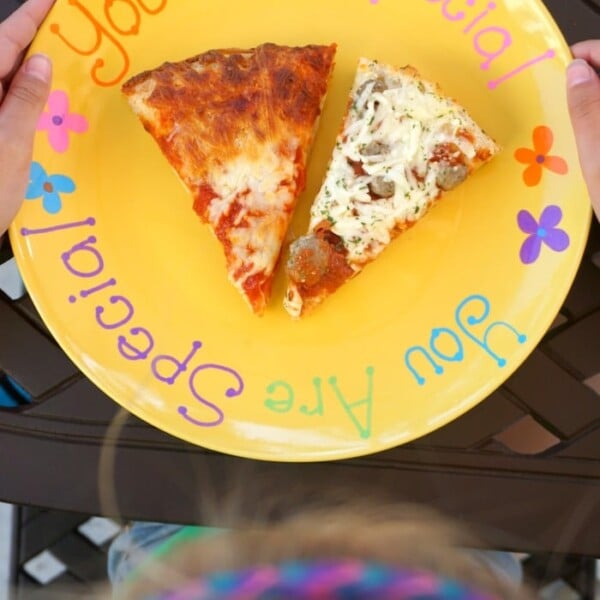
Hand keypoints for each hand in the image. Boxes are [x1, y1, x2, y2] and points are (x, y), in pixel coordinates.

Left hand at [0, 0, 54, 235]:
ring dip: (35, 78)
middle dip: (35, 47)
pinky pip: (9, 110)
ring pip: (7, 87)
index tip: (51, 2)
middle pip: (4, 62)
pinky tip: (49, 107)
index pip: (2, 43)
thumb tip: (40, 62)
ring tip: (67, 71)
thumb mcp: (10, 143)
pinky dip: (29, 105)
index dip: (28, 20)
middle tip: (69, 39)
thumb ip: (24, 100)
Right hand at [566, 41, 599, 222]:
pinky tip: (590, 140)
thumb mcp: (598, 155)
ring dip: (594, 106)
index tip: (565, 63)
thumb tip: (577, 72)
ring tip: (574, 118)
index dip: (589, 54)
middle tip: (564, 93)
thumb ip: (588, 109)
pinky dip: (597, 126)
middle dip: (590, 81)